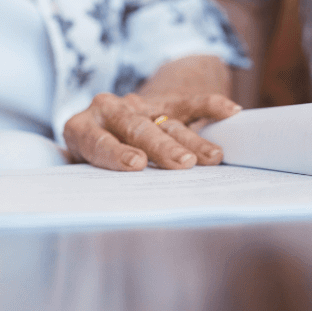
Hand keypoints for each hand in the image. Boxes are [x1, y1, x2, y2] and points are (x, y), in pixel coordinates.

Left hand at [63, 91, 241, 170]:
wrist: (110, 120)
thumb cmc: (95, 158)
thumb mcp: (85, 168)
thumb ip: (93, 181)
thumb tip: (107, 208)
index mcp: (81, 129)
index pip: (98, 141)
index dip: (116, 152)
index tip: (137, 164)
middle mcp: (107, 111)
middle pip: (137, 128)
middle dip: (162, 147)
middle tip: (182, 164)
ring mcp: (138, 105)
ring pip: (167, 121)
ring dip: (191, 140)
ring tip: (213, 158)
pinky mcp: (164, 101)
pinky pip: (190, 102)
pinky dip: (210, 105)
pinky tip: (230, 111)